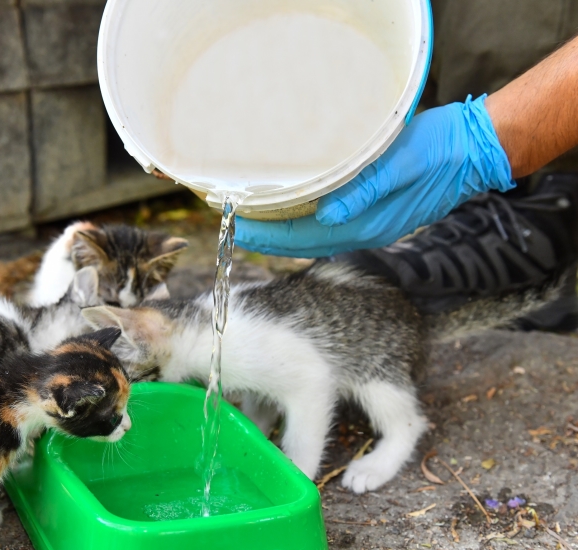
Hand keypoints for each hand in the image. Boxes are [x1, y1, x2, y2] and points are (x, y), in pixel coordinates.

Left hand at [235, 95, 514, 257]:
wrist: (475, 152)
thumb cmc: (438, 151)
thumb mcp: (399, 164)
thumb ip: (363, 191)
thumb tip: (326, 215)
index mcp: (363, 224)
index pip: (298, 237)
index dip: (262, 234)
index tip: (232, 223)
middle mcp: (361, 232)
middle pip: (298, 243)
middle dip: (262, 236)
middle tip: (229, 222)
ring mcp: (368, 226)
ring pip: (310, 238)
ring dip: (279, 232)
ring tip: (251, 219)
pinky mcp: (374, 216)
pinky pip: (326, 228)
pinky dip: (300, 224)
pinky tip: (289, 212)